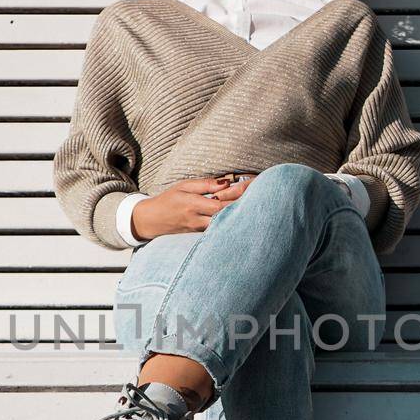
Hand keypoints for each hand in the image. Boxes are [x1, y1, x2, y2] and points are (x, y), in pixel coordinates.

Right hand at [130, 174, 256, 239]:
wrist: (151, 221)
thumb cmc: (168, 200)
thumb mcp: (183, 186)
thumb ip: (205, 184)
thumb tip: (226, 182)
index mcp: (193, 205)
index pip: (222, 202)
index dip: (240, 197)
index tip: (256, 189)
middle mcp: (198, 220)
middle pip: (227, 217)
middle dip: (247, 209)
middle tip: (268, 202)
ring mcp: (199, 231)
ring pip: (225, 227)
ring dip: (242, 220)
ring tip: (261, 212)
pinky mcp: (200, 237)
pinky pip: (220, 232)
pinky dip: (233, 226)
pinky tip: (246, 222)